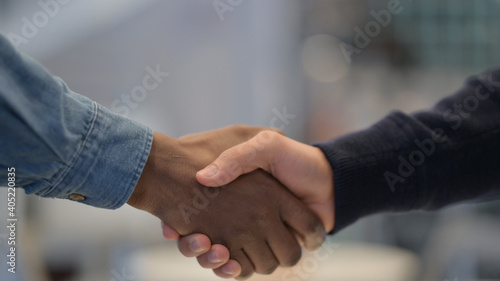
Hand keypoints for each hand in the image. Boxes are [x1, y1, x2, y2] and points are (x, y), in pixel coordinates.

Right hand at [127, 126, 325, 278]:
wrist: (330, 183)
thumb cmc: (296, 161)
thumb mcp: (265, 146)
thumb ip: (237, 157)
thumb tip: (204, 178)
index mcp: (232, 193)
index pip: (190, 213)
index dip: (179, 223)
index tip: (172, 226)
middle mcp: (236, 216)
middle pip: (201, 240)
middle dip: (195, 246)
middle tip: (195, 240)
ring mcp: (249, 236)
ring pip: (217, 258)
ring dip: (211, 259)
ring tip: (213, 249)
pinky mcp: (263, 251)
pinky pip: (239, 268)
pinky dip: (230, 270)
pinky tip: (230, 264)